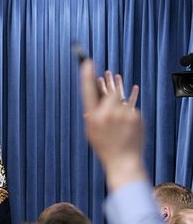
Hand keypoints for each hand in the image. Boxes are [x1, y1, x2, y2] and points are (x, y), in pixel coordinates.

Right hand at [81, 60, 147, 189]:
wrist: (123, 161)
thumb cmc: (105, 147)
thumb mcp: (92, 131)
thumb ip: (92, 115)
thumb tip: (94, 101)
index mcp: (93, 117)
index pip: (88, 92)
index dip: (87, 76)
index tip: (87, 62)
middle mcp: (107, 114)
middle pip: (111, 93)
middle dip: (111, 90)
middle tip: (111, 80)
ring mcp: (123, 115)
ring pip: (123, 100)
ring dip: (121, 105)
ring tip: (119, 115)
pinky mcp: (136, 117)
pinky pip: (132, 109)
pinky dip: (129, 115)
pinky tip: (127, 128)